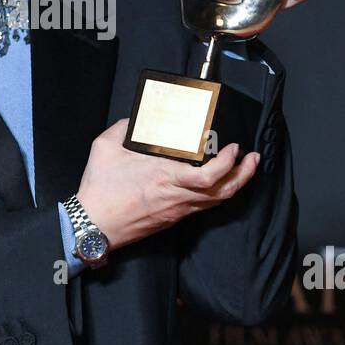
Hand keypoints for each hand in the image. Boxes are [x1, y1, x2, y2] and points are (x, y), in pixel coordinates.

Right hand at [76, 118, 260, 251]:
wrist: (93, 225)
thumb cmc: (100, 190)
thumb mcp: (106, 147)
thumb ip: (124, 127)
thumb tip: (136, 118)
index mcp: (165, 178)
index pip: (209, 177)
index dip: (228, 164)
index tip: (234, 148)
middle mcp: (177, 197)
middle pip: (223, 192)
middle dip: (244, 174)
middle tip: (252, 158)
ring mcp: (177, 211)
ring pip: (217, 202)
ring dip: (235, 184)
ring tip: (243, 168)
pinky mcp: (172, 219)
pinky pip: (203, 207)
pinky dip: (217, 194)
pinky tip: (218, 183)